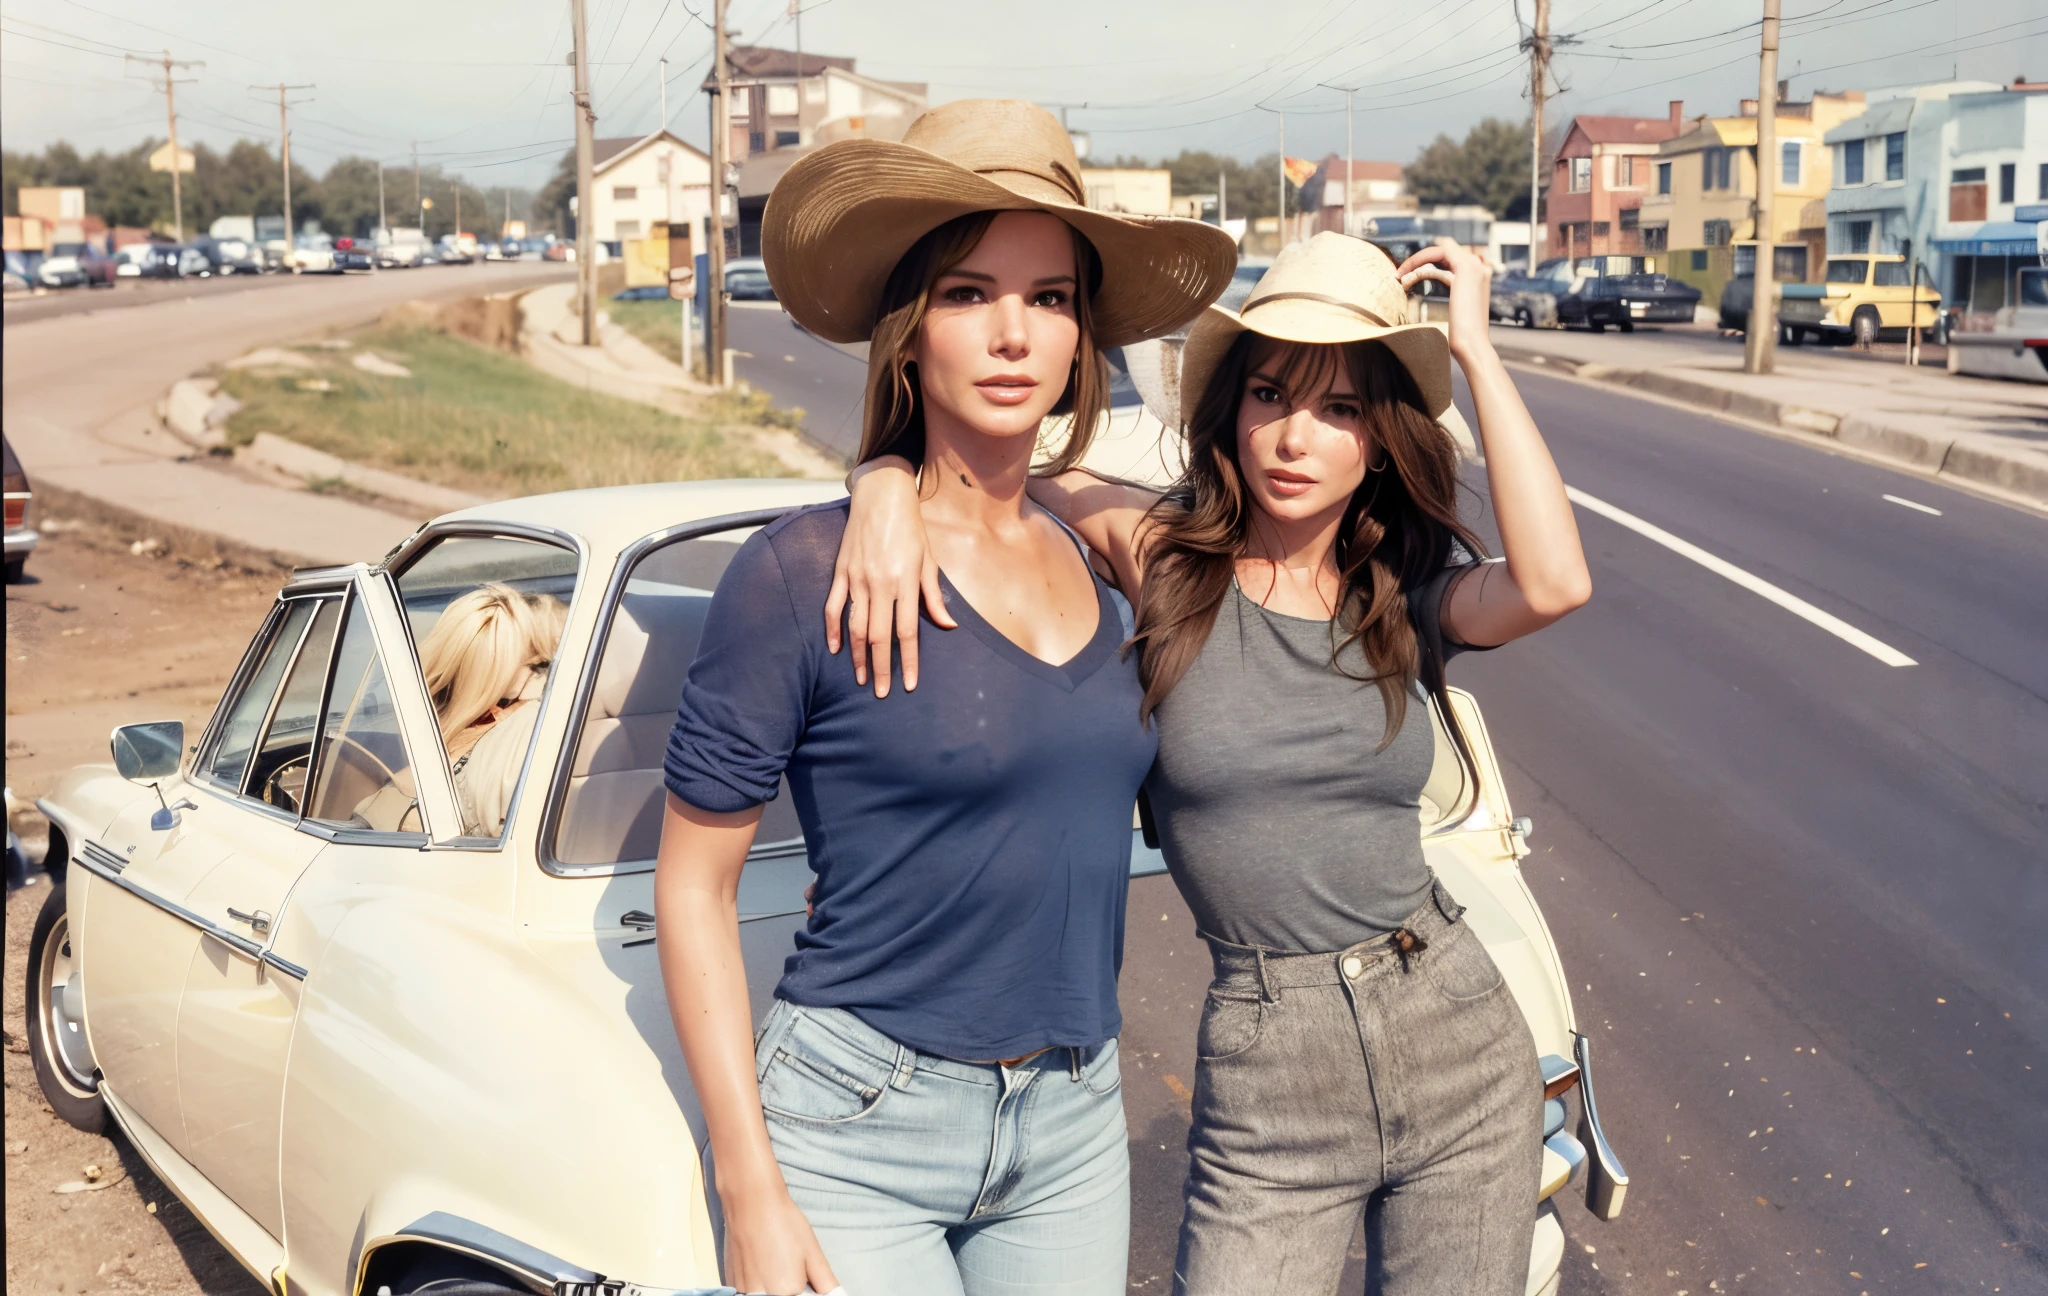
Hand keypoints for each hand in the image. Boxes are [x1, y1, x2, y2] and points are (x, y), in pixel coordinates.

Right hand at [721, 1184, 839, 1295]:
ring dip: (774, 1287)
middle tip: (791, 1266)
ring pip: (766, 1295)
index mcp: (787, 1292)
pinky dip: (759, 1283)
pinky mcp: (731, 1282)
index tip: (805, 1278)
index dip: (807, 1290)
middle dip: (792, 1289)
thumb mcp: (813, 1253)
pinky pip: (750, 1291)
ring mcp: (742, 1290)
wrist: (750, 1202)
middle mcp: (762, 1295)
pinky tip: (762, 1263)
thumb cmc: (783, 1222)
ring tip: (777, 1262)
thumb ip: (826, 1283)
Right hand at [825, 457, 956, 697]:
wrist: (882, 496)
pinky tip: (835, 649)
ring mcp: (856, 578)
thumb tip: (948, 626)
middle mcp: (879, 583)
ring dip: (857, 656)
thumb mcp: (929, 560)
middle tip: (879, 693)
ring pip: (855, 626)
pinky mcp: (840, 571)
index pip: (907, 632)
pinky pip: (833, 606)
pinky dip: (832, 629)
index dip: (908, 661)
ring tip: (860, 678)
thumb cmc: (911, 528)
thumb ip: (933, 596)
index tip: (909, 685)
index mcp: (904, 582)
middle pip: (879, 636)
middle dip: (880, 668)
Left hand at [1396, 242, 1492, 358]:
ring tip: (1400, 277)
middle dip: (1420, 260)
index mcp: (1479, 278)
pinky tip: (1406, 278)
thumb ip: (1453, 298)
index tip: (1408, 278)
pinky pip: (1438, 254)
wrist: (1471, 344)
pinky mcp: (1466, 268)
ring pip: (1440, 250)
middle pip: (1445, 251)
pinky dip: (1418, 262)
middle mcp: (1480, 269)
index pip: (1451, 259)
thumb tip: (1436, 298)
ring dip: (1417, 261)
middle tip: (1401, 275)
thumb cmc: (1461, 336)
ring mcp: (1475, 266)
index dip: (1428, 264)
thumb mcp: (1455, 311)